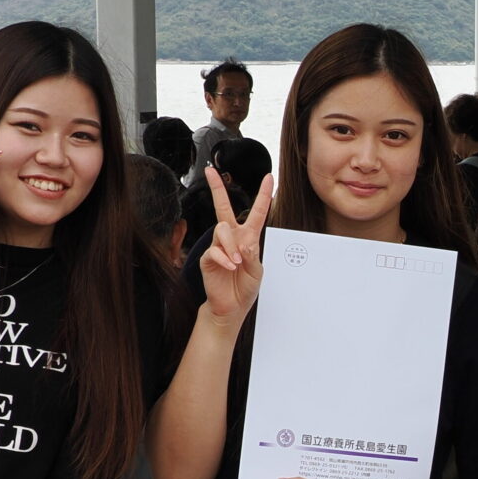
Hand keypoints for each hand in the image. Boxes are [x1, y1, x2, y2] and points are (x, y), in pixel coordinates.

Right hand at [199, 171, 274, 329]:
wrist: (231, 307)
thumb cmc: (244, 288)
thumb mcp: (257, 272)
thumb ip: (253, 257)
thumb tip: (244, 245)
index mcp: (248, 238)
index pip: (257, 212)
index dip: (263, 195)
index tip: (269, 178)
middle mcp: (232, 238)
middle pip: (223, 207)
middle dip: (217, 188)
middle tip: (210, 171)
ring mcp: (219, 247)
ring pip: (222, 230)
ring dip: (231, 245)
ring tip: (236, 262)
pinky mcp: (208, 258)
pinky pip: (214, 250)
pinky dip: (224, 259)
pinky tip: (229, 267)